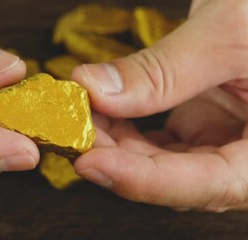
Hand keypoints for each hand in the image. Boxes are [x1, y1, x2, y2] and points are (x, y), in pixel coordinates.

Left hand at [71, 0, 247, 211]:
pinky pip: (157, 137)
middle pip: (176, 177)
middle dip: (118, 158)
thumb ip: (164, 70)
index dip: (144, 180)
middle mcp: (243, 154)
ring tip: (79, 117)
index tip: (91, 162)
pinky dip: (125, 126)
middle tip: (73, 134)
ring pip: (160, 159)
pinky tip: (99, 110)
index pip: (208, 184)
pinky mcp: (201, 120)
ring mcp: (220, 137)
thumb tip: (96, 89)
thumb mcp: (228, 35)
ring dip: (116, 143)